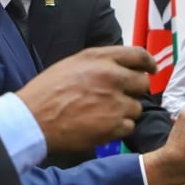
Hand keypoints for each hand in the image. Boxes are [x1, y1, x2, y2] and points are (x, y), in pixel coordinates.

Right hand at [17, 46, 154, 151]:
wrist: (33, 119)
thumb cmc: (47, 92)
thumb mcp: (72, 64)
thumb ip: (99, 63)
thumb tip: (119, 68)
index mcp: (100, 59)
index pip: (138, 55)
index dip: (148, 63)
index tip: (150, 69)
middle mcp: (112, 77)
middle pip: (142, 83)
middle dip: (134, 91)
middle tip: (119, 97)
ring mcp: (115, 103)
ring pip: (137, 108)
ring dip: (124, 112)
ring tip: (102, 114)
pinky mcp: (114, 126)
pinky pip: (129, 127)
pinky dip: (118, 129)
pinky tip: (100, 126)